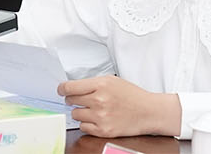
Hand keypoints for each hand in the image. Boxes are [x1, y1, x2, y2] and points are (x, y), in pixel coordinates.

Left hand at [61, 75, 177, 137]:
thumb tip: (72, 88)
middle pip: (70, 100)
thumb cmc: (133, 96)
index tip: (62, 90)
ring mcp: (100, 116)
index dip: (63, 89)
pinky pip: (82, 126)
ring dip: (82, 112)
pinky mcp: (102, 130)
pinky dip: (88, 123)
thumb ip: (93, 83)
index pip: (70, 87)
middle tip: (85, 99)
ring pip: (75, 114)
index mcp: (102, 85)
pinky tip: (99, 118)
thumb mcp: (114, 81)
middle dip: (74, 99)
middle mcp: (99, 100)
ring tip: (95, 109)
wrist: (149, 111)